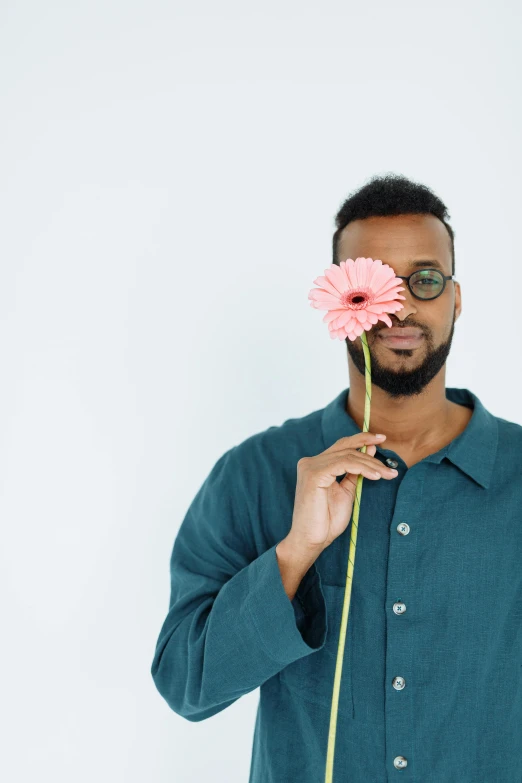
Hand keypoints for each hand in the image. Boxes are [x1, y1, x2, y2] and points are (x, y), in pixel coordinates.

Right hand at [288, 432, 397, 553]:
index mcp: (317, 464)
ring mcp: (311, 466)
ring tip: (387, 475)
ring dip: (371, 465)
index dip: (361, 439)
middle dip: (371, 452)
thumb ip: (356, 471)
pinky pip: (343, 464)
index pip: (341, 445)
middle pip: (346, 447)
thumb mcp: (346, 491)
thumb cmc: (326, 520)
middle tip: (391, 466)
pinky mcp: (314, 474)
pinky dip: (362, 468)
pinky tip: (375, 476)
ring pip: (348, 456)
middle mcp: (311, 462)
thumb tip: (370, 450)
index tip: (381, 438)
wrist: (312, 540)